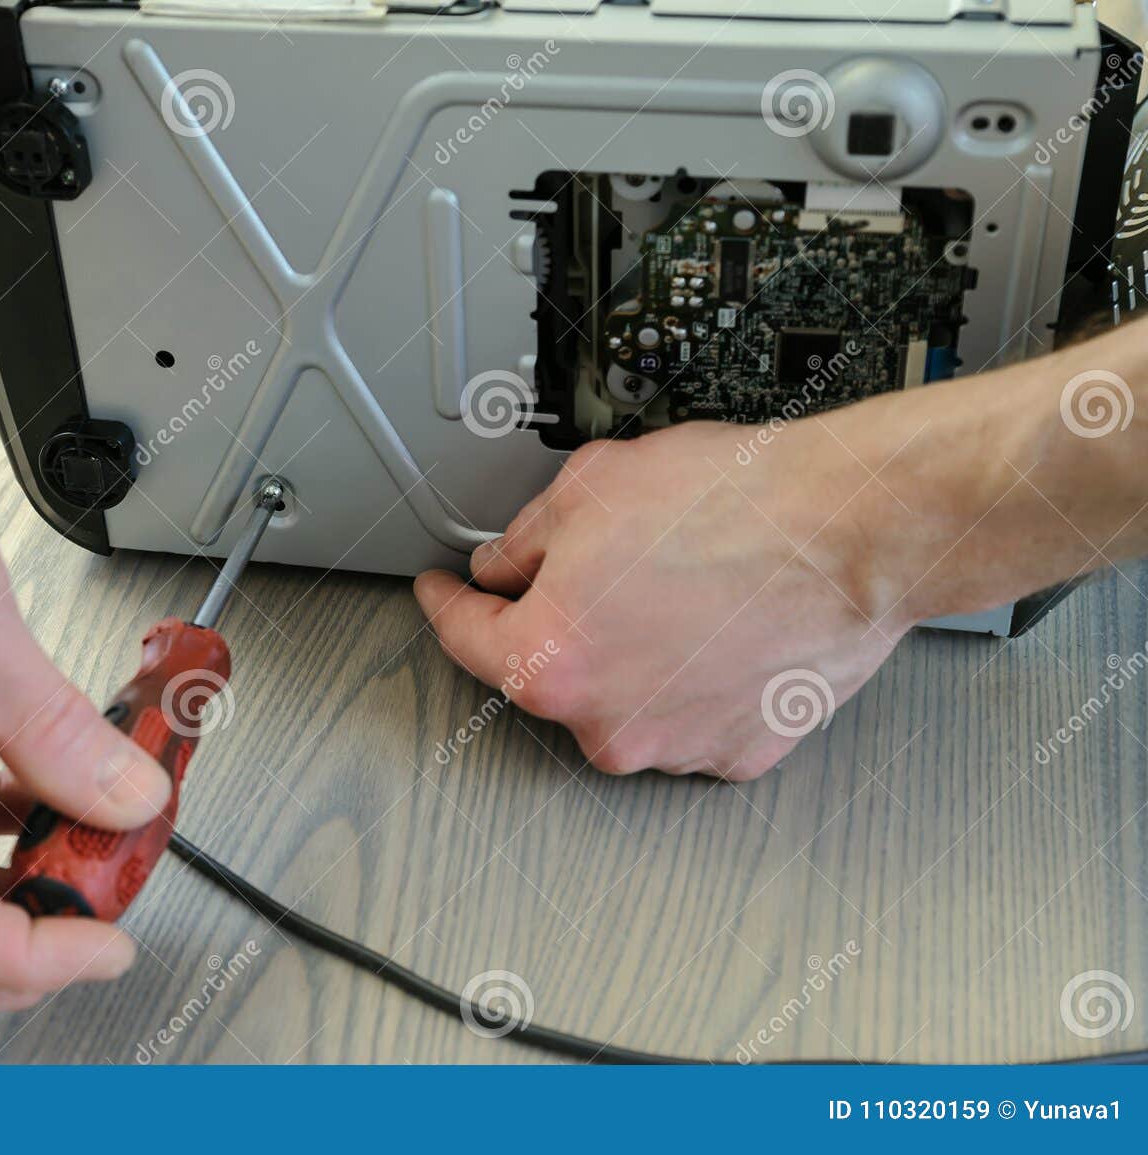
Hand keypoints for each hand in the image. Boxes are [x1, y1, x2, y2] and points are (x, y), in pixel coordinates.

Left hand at [415, 418, 907, 780]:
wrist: (854, 530)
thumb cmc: (739, 505)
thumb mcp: (588, 486)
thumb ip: (521, 539)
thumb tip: (505, 564)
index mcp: (548, 661)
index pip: (464, 637)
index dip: (445, 604)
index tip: (442, 594)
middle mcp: (606, 722)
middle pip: (549, 671)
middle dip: (562, 618)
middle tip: (607, 560)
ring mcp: (676, 746)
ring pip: (623, 696)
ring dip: (633, 651)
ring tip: (685, 583)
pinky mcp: (739, 752)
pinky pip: (690, 714)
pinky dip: (692, 678)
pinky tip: (719, 624)